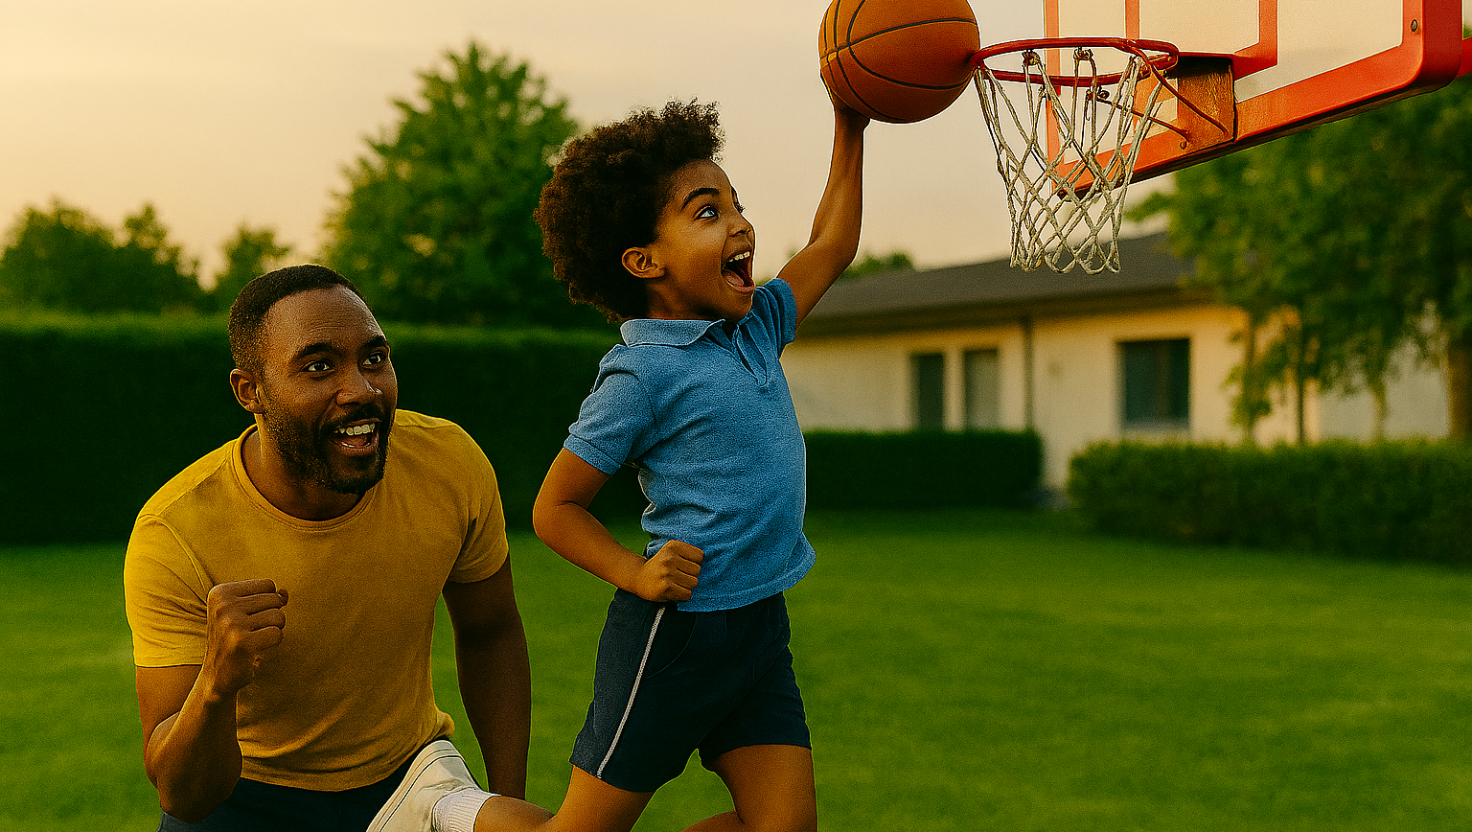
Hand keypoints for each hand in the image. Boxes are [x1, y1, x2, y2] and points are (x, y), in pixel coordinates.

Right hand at [200, 579, 287, 698]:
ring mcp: (231, 624)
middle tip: (251, 631)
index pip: (267, 585)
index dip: (268, 602)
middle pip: (274, 599)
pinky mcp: (242, 642)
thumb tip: (285, 593)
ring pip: (278, 616)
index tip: (248, 616)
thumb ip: (269, 597)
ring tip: (254, 639)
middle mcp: (222, 605)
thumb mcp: (244, 611)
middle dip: (271, 616)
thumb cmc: (234, 638)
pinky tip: (256, 649)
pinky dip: (274, 642)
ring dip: (273, 629)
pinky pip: (277, 633)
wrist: (216, 676)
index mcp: (220, 593)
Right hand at [633, 540, 702, 602]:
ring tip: (675, 583)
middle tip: (677, 575)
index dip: (695, 563)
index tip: (683, 565)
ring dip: (687, 586)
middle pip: (698, 570)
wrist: (638, 578)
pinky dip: (683, 595)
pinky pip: (687, 594)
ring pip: (694, 583)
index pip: (700, 556)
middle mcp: (669, 558)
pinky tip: (673, 591)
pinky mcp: (665, 587)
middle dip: (690, 575)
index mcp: (672, 546)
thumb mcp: (671, 551)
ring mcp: (667, 573)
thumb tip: (707, 559)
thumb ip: (688, 552)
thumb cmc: (660, 565)